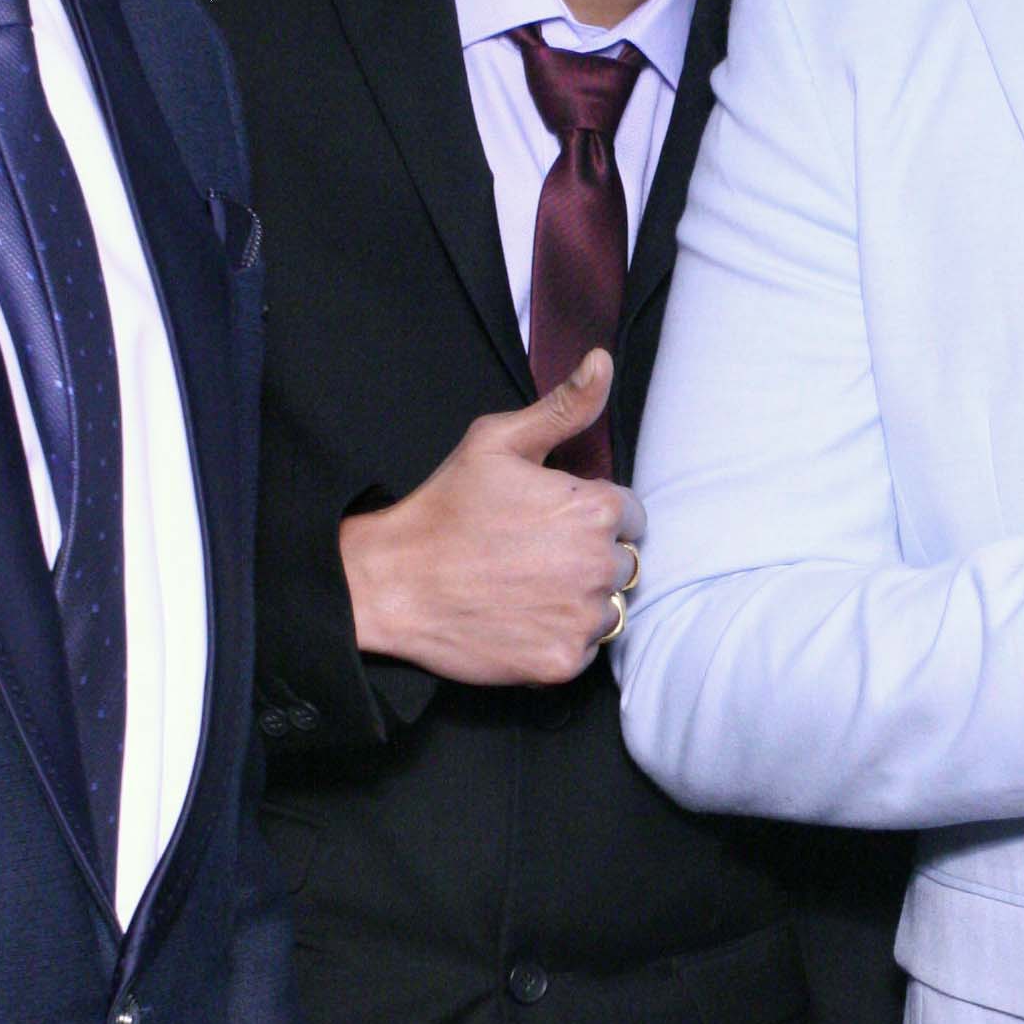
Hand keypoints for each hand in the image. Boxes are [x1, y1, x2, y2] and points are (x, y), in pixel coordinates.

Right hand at [337, 353, 641, 686]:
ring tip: (525, 587)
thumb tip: (602, 362)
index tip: (548, 520)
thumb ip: (563, 407)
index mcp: (595, 510)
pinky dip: (559, 637)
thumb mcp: (498, 442)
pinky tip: (520, 618)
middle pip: (622, 563)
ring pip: (607, 607)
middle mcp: (599, 566)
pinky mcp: (561, 661)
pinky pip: (583, 648)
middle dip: (587, 557)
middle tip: (529, 555)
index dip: (590, 515)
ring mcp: (581, 618)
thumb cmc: (445, 508)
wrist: (392, 582)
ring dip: (578, 599)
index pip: (630, 516)